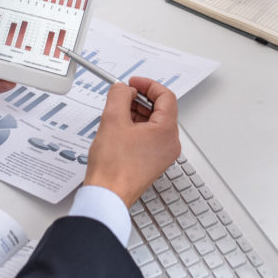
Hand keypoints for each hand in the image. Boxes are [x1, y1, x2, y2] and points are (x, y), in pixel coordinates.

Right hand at [84, 77, 180, 207]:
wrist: (107, 195)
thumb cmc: (113, 167)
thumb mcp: (113, 119)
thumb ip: (119, 95)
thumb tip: (123, 88)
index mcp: (166, 131)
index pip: (166, 97)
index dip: (148, 85)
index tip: (134, 83)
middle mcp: (169, 144)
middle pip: (161, 110)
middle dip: (141, 99)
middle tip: (123, 95)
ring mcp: (162, 155)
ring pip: (154, 124)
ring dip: (137, 113)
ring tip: (117, 111)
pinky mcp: (153, 162)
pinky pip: (149, 137)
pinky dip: (136, 127)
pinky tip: (119, 128)